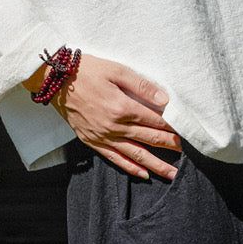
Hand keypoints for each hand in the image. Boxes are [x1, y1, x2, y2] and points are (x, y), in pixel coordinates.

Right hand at [31, 53, 181, 179]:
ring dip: (155, 164)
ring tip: (172, 174)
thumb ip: (141, 85)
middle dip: (168, 145)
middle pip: (148, 139)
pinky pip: (114, 158)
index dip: (171, 127)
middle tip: (185, 152)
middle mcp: (114, 126)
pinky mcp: (92, 141)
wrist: (57, 80)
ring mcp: (102, 136)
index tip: (185, 132)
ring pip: (135, 154)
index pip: (154, 120)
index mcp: (122, 107)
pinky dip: (130, 168)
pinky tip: (143, 173)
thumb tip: (164, 100)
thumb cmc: (88, 70)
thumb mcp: (116, 70)